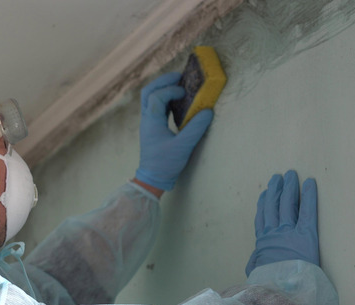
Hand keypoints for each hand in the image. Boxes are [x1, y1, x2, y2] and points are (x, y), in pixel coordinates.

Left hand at [135, 72, 213, 190]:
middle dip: (163, 81)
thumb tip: (207, 111)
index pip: (157, 97)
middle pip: (148, 92)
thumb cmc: (165, 164)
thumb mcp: (183, 146)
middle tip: (179, 76)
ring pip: (149, 98)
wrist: (153, 179)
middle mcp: (147, 120)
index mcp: (151, 122)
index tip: (185, 93)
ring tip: (179, 84)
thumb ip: (195, 128)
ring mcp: (148, 123)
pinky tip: (178, 101)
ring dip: (163, 88)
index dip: (170, 90)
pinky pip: (155, 106)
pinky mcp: (152, 128)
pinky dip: (165, 99)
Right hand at [246, 170, 319, 275]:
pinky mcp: (306, 234)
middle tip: (278, 178)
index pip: (263, 220)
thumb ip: (256, 265)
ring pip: (287, 204)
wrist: (281, 291)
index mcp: (263, 244)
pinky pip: (308, 211)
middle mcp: (274, 234)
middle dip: (276, 191)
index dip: (263, 205)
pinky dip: (308, 196)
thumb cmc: (269, 285)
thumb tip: (253, 263)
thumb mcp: (257, 274)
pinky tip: (309, 184)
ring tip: (290, 176)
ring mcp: (289, 232)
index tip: (264, 194)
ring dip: (289, 188)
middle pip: (274, 207)